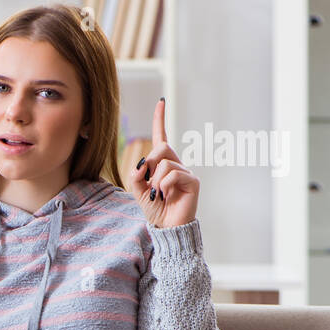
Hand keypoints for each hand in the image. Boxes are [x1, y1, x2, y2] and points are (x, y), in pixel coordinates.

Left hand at [124, 97, 198, 228]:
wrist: (167, 227)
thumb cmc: (155, 209)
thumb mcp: (138, 191)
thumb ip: (136, 175)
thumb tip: (142, 163)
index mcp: (163, 164)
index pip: (162, 137)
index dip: (160, 120)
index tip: (161, 102)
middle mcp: (176, 164)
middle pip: (162, 147)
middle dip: (149, 163)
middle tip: (148, 183)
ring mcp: (186, 172)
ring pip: (165, 163)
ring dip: (155, 181)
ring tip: (158, 194)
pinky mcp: (193, 181)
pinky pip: (173, 174)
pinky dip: (164, 186)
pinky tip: (165, 195)